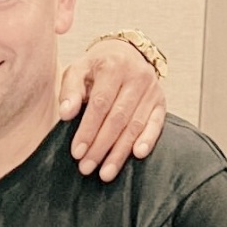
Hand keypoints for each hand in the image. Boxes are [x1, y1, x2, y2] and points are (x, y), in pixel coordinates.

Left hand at [58, 40, 166, 182]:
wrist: (126, 53)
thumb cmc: (96, 67)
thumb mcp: (78, 69)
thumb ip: (70, 90)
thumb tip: (65, 114)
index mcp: (114, 66)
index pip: (100, 104)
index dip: (88, 130)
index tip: (77, 152)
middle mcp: (137, 76)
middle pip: (118, 118)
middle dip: (101, 146)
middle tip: (86, 167)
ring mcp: (152, 89)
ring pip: (135, 125)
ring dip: (120, 152)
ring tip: (106, 173)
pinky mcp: (161, 101)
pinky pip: (157, 124)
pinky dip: (148, 140)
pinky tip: (138, 155)